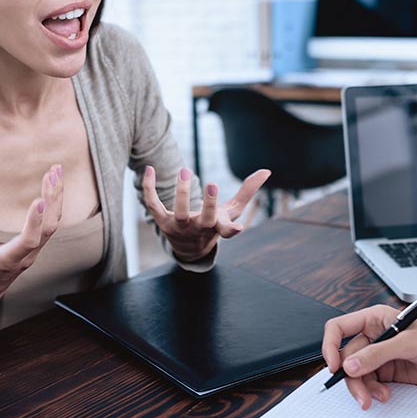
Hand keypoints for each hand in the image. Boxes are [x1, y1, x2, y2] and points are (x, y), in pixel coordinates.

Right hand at [0, 163, 62, 311]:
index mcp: (8, 261)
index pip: (28, 242)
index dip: (35, 223)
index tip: (39, 200)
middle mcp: (26, 255)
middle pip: (49, 228)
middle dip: (52, 200)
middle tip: (52, 173)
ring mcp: (34, 250)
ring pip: (53, 223)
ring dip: (56, 196)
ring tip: (56, 170)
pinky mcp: (36, 244)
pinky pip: (50, 222)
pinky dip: (53, 201)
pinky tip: (53, 183)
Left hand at [141, 165, 270, 260]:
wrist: (189, 247)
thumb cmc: (214, 224)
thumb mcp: (232, 210)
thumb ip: (248, 191)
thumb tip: (267, 171)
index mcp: (217, 228)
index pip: (226, 231)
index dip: (232, 230)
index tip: (239, 227)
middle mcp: (198, 229)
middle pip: (204, 220)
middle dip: (210, 204)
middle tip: (213, 184)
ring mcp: (179, 226)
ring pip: (180, 213)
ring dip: (182, 193)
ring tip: (184, 170)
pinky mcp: (162, 221)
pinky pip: (153, 205)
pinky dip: (149, 188)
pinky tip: (149, 169)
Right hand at [321, 306, 416, 408]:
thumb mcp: (409, 342)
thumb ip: (378, 354)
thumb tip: (350, 366)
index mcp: (375, 318)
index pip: (339, 328)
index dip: (330, 346)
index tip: (334, 366)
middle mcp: (375, 336)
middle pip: (347, 357)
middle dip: (352, 378)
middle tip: (361, 395)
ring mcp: (380, 356)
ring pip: (356, 374)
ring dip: (363, 388)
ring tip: (376, 398)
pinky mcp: (388, 372)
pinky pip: (370, 384)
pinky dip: (373, 392)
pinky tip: (385, 395)